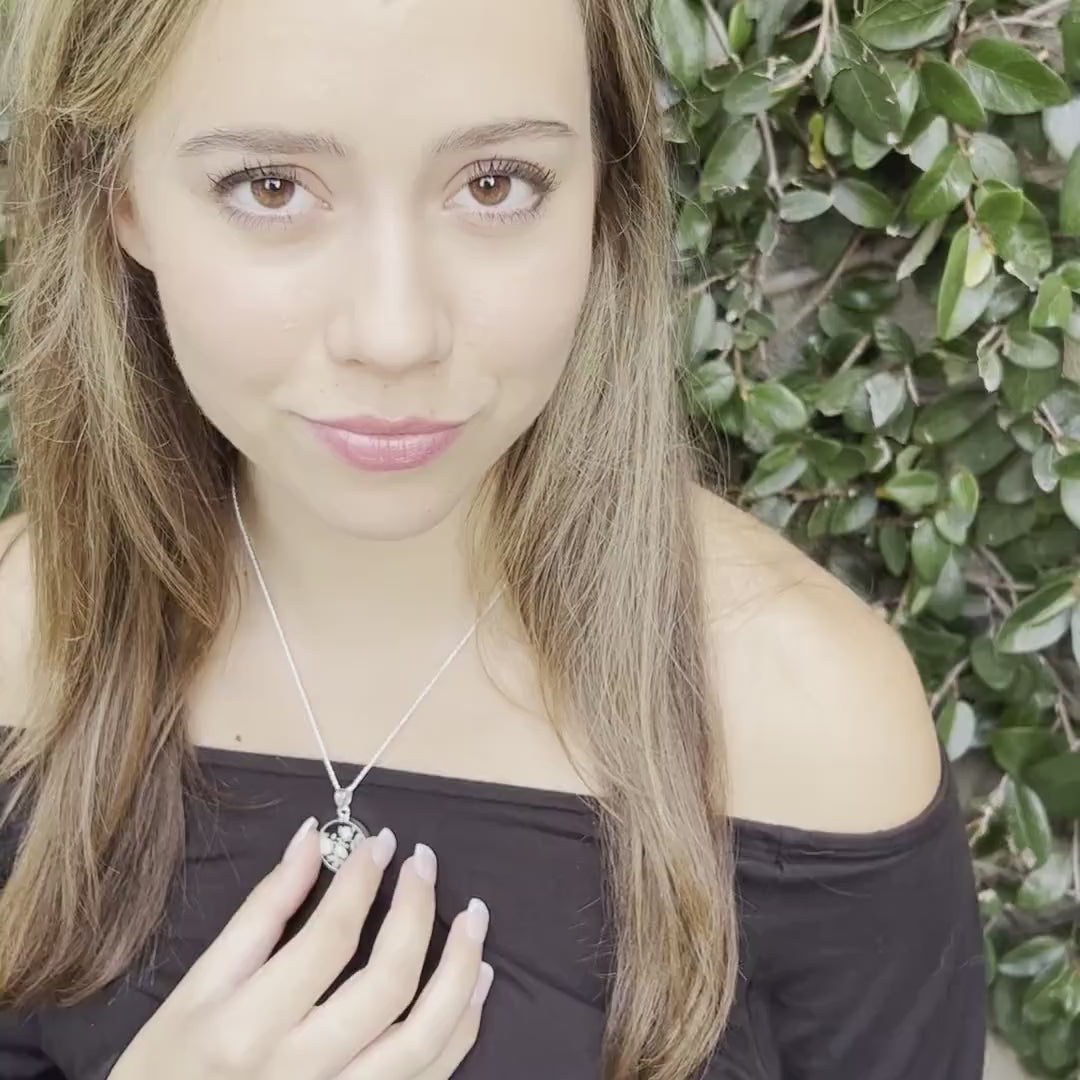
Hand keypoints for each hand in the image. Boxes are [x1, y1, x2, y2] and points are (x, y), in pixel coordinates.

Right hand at [108, 820, 493, 1079]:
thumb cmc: (170, 1065)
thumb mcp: (199, 986)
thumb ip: (262, 911)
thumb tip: (312, 838)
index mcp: (249, 1029)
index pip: (330, 940)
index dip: (363, 881)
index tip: (382, 842)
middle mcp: (301, 1074)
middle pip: (389, 985)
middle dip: (418, 912)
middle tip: (426, 863)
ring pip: (425, 1039)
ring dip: (461, 971)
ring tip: (474, 917)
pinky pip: (431, 1076)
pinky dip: (463, 1026)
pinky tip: (477, 981)